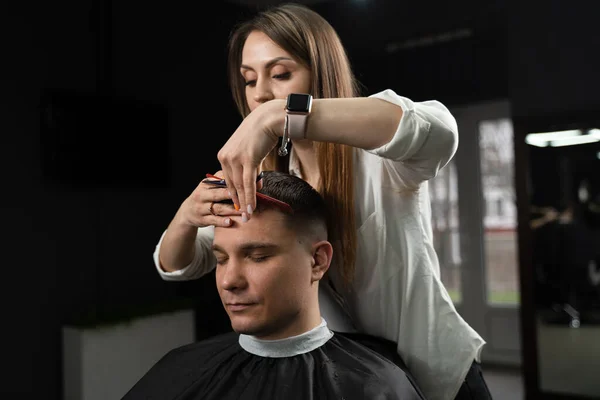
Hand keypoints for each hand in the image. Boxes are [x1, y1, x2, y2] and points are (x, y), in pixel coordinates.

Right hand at [175, 170, 239, 227]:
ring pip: (218, 208)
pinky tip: (230, 222)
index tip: (244, 184)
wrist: (188, 212)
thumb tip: (240, 173)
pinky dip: (221, 221)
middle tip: (244, 196)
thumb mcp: (209, 185)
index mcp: (205, 184)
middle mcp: (201, 195)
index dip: (232, 183)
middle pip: (217, 194)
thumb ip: (222, 179)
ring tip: (242, 211)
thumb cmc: (205, 196)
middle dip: (231, 196)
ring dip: (231, 210)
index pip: (219, 182)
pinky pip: (213, 220)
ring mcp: (201, 208)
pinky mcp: (202, 220)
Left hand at [217, 101, 283, 218]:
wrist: (268, 118)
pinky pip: (248, 183)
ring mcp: (235, 159)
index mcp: (223, 155)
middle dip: (238, 202)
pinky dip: (250, 197)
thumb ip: (249, 165)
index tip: (238, 206)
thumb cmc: (261, 133)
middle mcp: (226, 157)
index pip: (228, 180)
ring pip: (240, 187)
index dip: (233, 195)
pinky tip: (252, 207)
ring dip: (245, 203)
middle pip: (232, 185)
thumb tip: (256, 181)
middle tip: (243, 216)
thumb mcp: (249, 150)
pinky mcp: (247, 160)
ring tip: (248, 216)